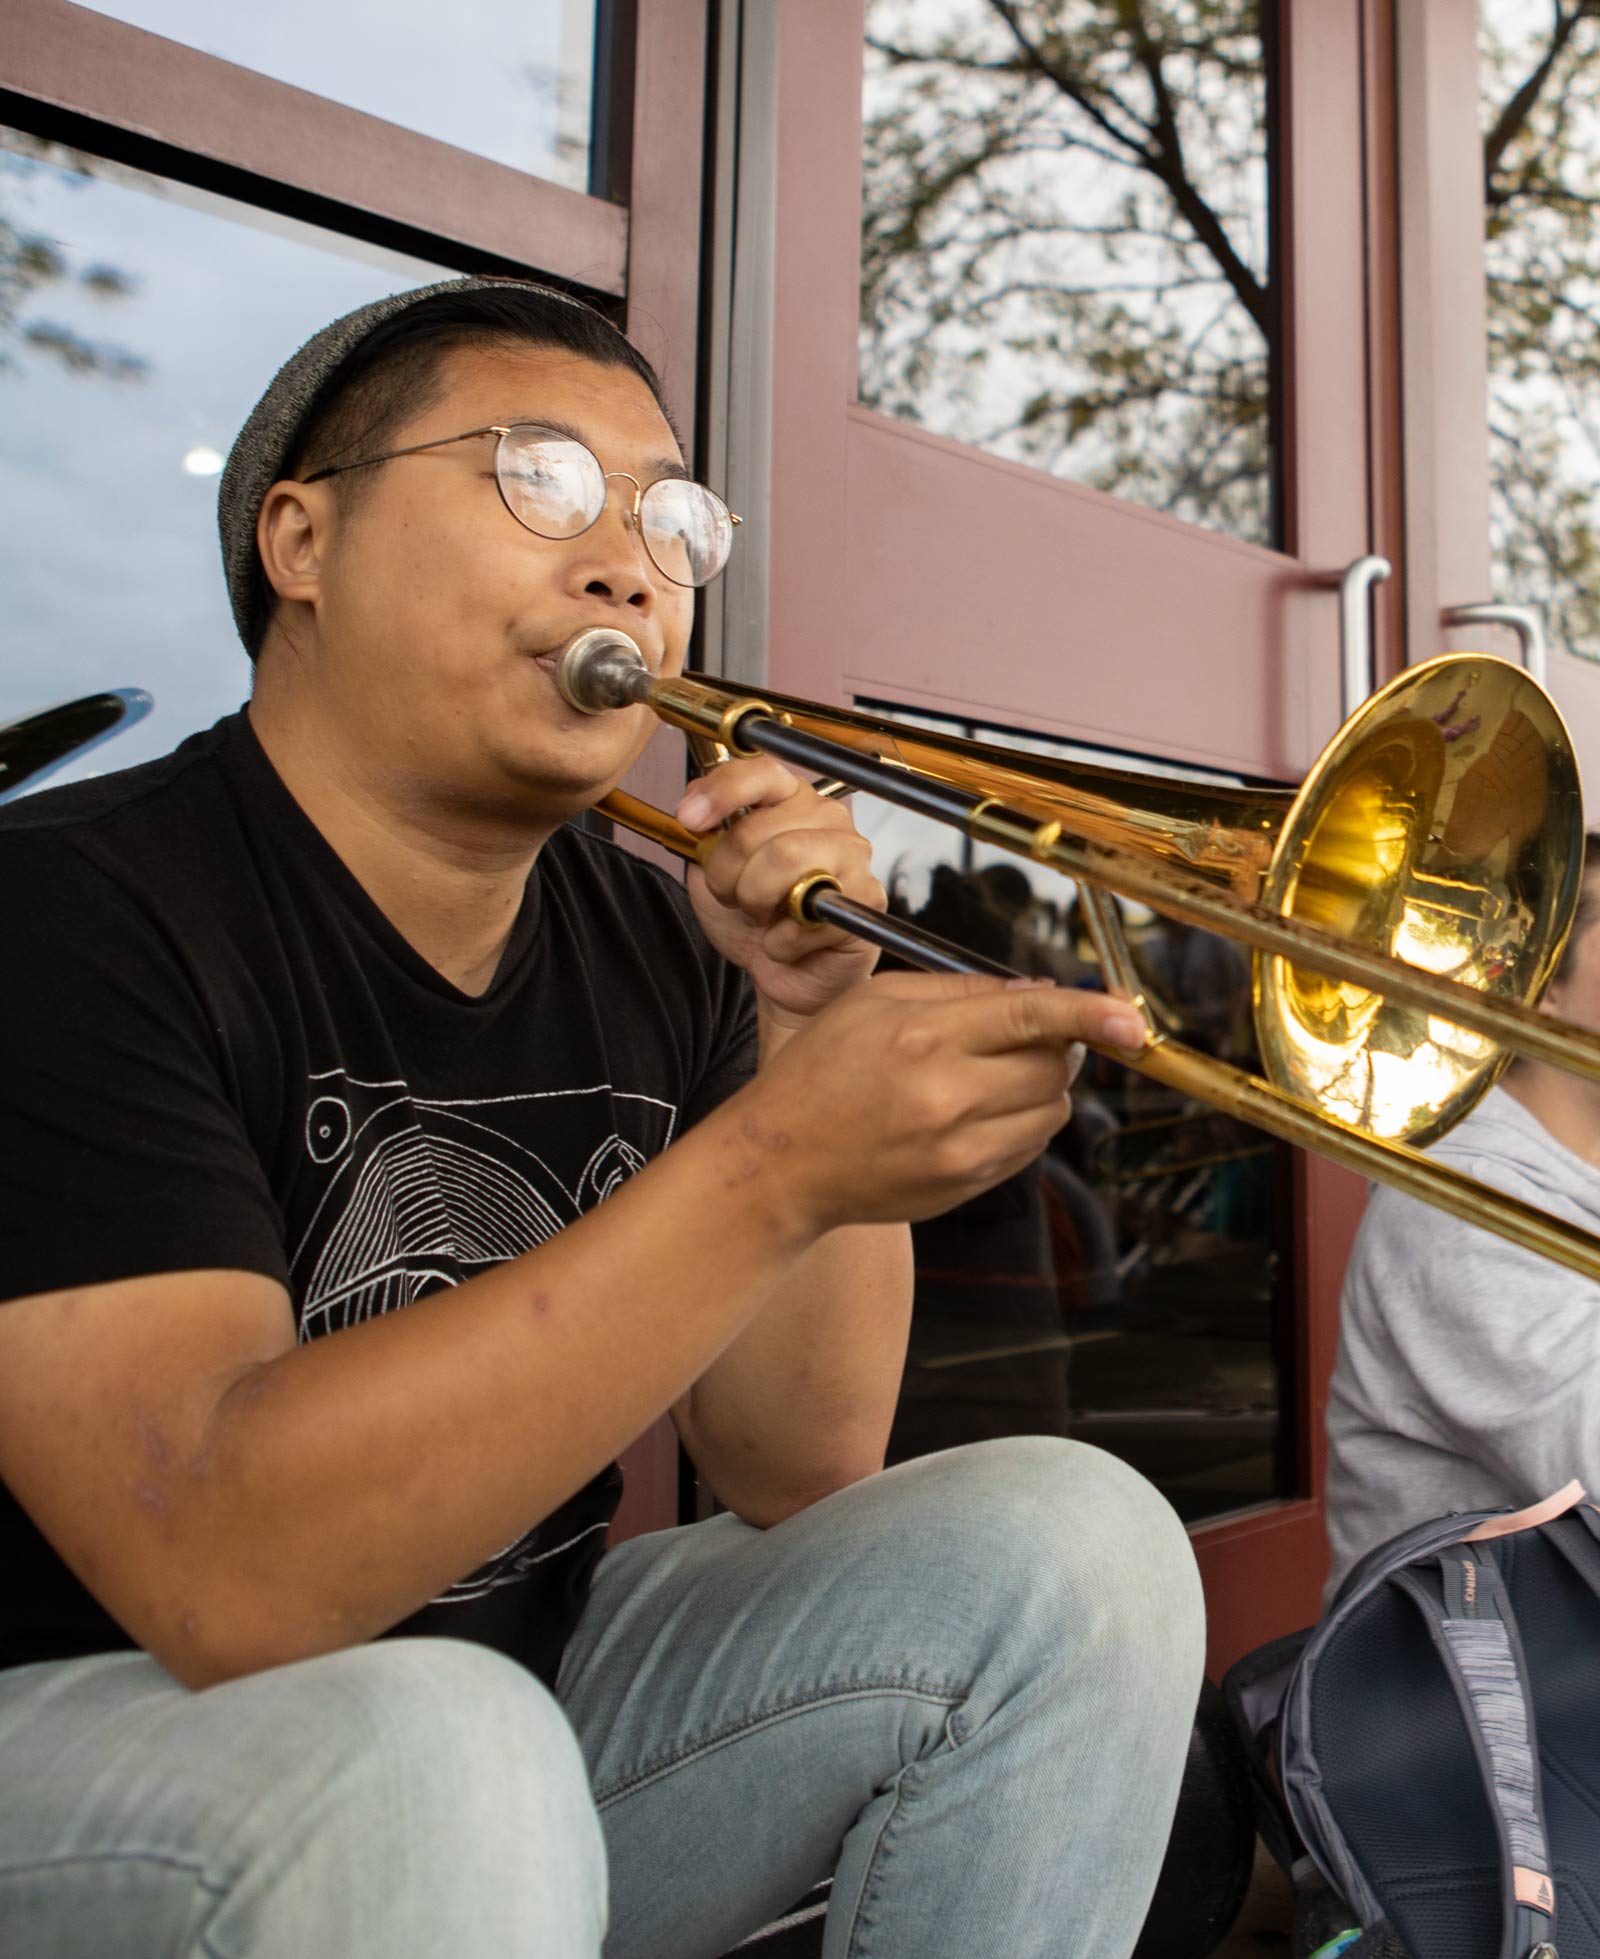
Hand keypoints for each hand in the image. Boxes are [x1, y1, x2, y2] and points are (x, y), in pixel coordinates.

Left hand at [676, 758, 884, 1018]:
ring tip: (760, 917)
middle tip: (733, 898)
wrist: (781, 975)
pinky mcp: (867, 899)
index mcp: (791, 800)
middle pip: (759, 829)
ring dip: (755, 901)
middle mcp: (828, 819)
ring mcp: (853, 857)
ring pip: (785, 860)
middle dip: (727, 874)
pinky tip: (785, 942)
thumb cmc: (754, 920)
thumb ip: (704, 833)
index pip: (762, 771)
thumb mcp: (712, 871)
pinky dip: (779, 941)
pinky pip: (806, 915)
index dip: (721, 791)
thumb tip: (694, 807)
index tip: (689, 820)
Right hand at [720, 970, 1148, 1234]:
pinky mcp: (965, 1186)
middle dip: (1058, 1043)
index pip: (1031, 1019)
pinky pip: (1029, 1147)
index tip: (1132, 1021)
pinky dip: (1020, 1121)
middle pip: (1053, 1066)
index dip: (1090, 1015)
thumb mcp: (875, 1002)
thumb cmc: (820, 1072)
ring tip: (988, 1074)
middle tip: (1028, 1034)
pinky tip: (973, 1110)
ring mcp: (960, 1151)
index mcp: (924, 1038)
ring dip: (1040, 1085)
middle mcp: (948, 1098)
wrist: (781, 1161)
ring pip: (1052, 1110)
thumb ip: (958, 991)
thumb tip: (1035, 993)